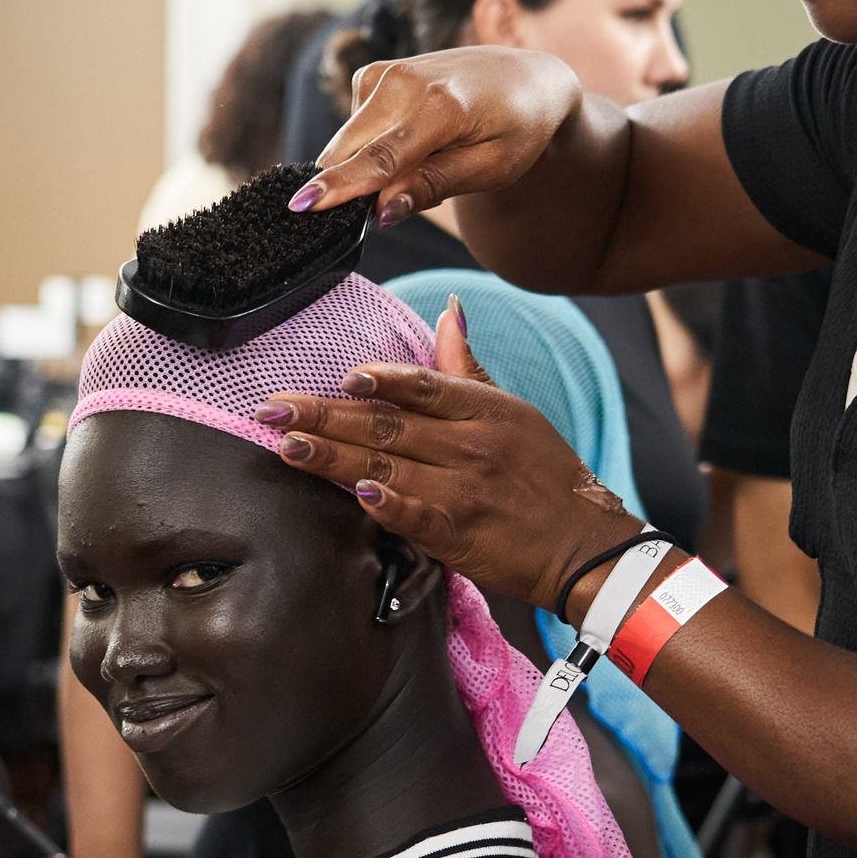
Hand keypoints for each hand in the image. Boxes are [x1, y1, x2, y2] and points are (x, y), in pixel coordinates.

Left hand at [259, 298, 643, 612]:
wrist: (584, 544)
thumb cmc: (545, 476)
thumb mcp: (514, 412)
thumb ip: (466, 370)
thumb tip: (445, 313)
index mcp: (483, 410)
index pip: (421, 385)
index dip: (378, 379)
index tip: (336, 377)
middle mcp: (471, 445)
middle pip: (388, 425)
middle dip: (324, 415)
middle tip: (272, 408)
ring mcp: (465, 491)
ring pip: (388, 467)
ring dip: (334, 455)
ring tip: (289, 444)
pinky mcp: (461, 536)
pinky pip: (419, 516)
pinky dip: (390, 505)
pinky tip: (358, 494)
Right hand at [299, 47, 583, 227]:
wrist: (527, 77)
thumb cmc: (518, 128)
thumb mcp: (493, 168)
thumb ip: (435, 186)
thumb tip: (382, 211)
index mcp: (443, 106)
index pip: (382, 157)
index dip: (343, 186)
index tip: (302, 206)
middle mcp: (407, 80)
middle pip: (351, 150)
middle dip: (354, 185)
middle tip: (400, 197)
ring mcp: (387, 72)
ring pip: (346, 142)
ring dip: (365, 166)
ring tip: (421, 161)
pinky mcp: (375, 74)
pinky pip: (353, 128)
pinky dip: (368, 146)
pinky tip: (406, 142)